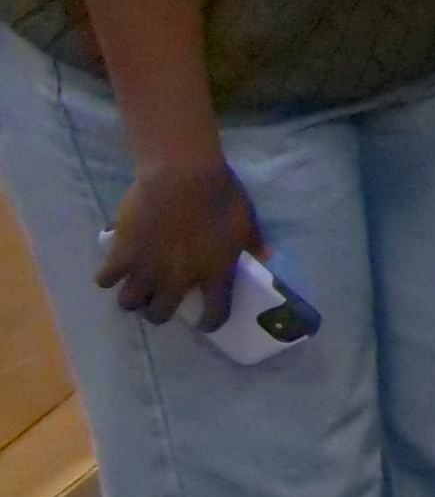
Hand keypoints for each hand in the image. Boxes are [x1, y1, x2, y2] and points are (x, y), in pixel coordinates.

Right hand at [95, 158, 261, 328]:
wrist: (183, 174)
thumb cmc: (220, 194)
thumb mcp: (246, 219)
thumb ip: (254, 242)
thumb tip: (267, 257)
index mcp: (215, 273)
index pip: (215, 314)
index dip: (211, 322)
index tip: (205, 322)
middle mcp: (178, 279)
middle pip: (159, 314)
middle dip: (158, 310)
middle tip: (158, 298)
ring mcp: (147, 268)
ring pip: (129, 302)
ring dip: (132, 297)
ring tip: (135, 285)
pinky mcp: (121, 253)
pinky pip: (105, 279)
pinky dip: (108, 275)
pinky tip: (115, 266)